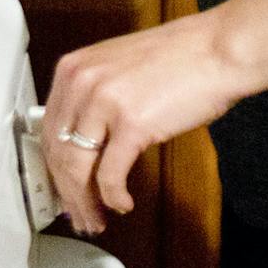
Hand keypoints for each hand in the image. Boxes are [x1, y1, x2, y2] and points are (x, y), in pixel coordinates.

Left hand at [39, 10, 249, 235]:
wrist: (219, 49)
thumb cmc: (181, 57)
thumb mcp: (118, 67)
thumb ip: (94, 97)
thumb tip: (84, 142)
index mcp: (74, 67)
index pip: (49, 128)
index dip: (53, 166)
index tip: (60, 187)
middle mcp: (82, 82)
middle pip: (59, 152)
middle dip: (67, 192)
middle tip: (78, 213)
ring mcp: (105, 102)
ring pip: (78, 168)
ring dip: (86, 202)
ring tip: (96, 218)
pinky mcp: (132, 124)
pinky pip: (111, 175)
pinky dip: (113, 197)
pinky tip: (122, 204)